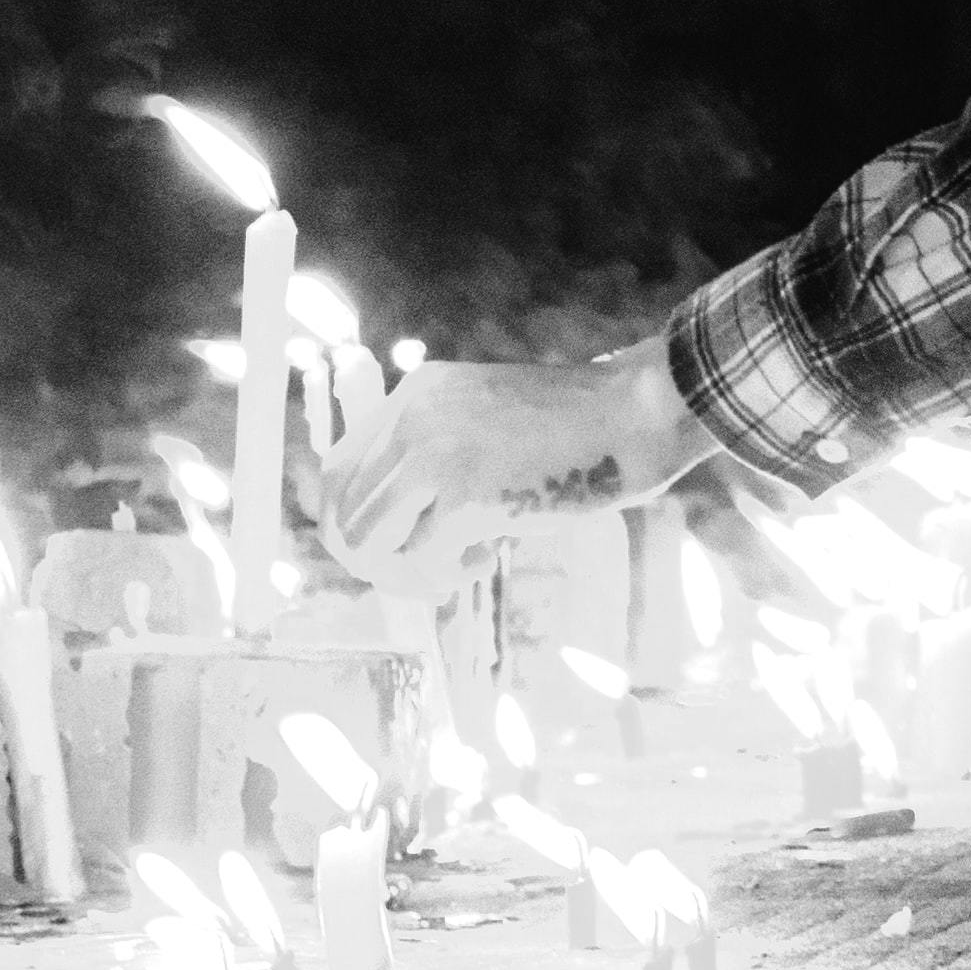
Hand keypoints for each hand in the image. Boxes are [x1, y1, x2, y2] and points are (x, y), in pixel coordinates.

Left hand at [316, 347, 716, 600]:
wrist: (635, 415)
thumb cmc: (571, 428)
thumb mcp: (482, 420)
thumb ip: (432, 451)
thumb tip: (380, 528)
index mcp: (413, 394)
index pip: (335, 471)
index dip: (355, 522)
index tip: (395, 546)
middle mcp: (412, 418)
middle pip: (343, 513)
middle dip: (377, 559)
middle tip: (430, 568)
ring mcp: (435, 456)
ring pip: (367, 541)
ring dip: (405, 572)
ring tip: (456, 566)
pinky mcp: (467, 496)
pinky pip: (422, 562)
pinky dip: (450, 575)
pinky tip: (493, 556)